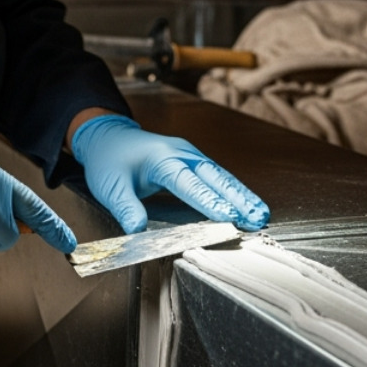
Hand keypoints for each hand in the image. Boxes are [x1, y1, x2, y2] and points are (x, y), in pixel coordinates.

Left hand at [72, 114, 269, 233]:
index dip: (209, 201)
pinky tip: (245, 203)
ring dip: (241, 195)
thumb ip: (125, 208)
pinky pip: (216, 176)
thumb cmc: (108, 159)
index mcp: (162, 158)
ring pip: (220, 175)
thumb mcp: (110, 186)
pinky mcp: (191, 161)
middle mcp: (181, 153)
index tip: (227, 216)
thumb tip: (137, 230)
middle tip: (257, 217)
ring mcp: (189, 155)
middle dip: (238, 198)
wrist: (106, 136)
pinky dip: (232, 190)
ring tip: (260, 213)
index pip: (189, 183)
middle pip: (215, 177)